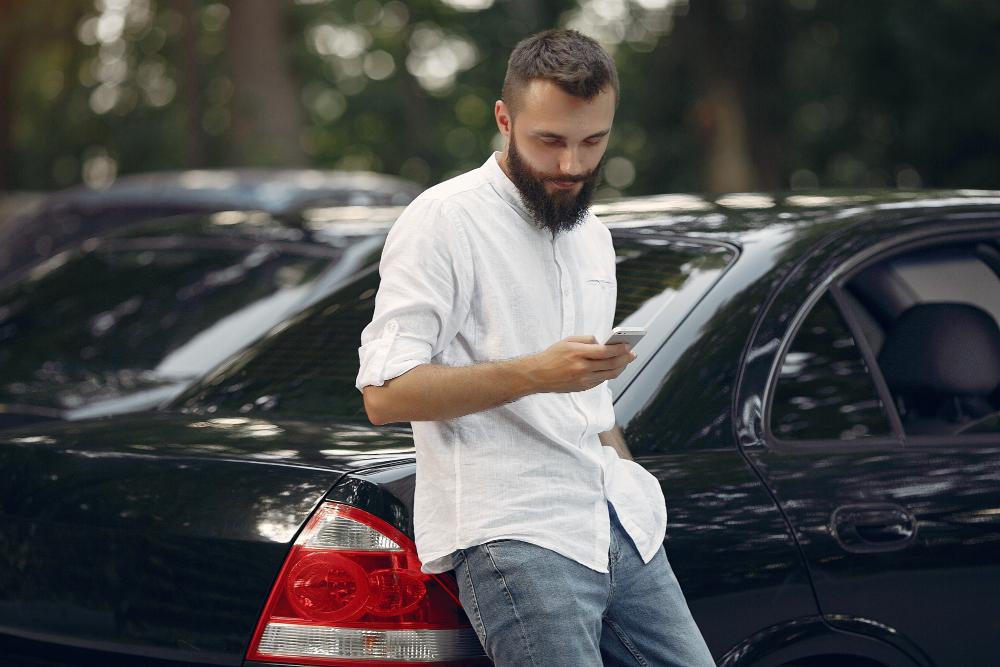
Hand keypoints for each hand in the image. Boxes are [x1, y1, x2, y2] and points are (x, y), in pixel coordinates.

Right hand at [522, 335, 636, 392]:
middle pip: (610, 364)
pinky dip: (610, 373)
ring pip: (609, 374)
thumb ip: (587, 340)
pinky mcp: (582, 387)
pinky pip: (601, 380)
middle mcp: (581, 368)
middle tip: (633, 354)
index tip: (628, 345)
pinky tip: (614, 367)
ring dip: (621, 367)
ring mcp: (582, 380)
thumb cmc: (552, 355)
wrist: (537, 375)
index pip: (604, 352)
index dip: (618, 349)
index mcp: (577, 353)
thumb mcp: (568, 341)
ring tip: (627, 361)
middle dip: (625, 358)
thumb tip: (603, 343)